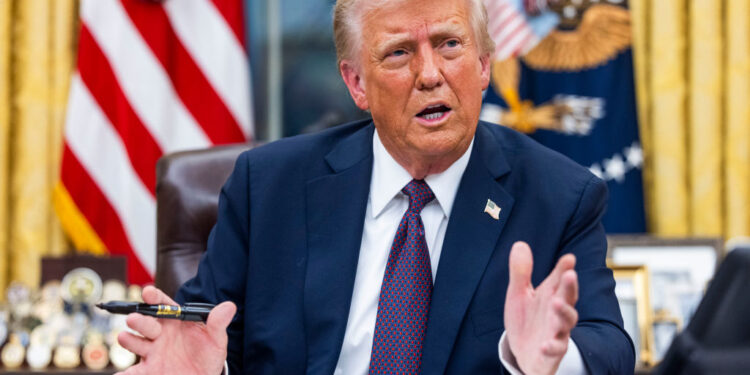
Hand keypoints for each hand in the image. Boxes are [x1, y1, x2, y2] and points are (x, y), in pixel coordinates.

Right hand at [115, 286, 236, 374]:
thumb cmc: (207, 354)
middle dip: (140, 320)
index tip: (148, 292)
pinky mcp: (147, 371)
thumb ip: (218, 323)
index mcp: (174, 321)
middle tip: (135, 319)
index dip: (154, 297)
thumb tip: (230, 306)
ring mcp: (151, 353)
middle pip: (146, 323)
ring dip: (128, 339)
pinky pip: (132, 373)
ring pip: (135, 343)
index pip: (162, 304)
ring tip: (124, 337)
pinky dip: (124, 374)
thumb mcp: (216, 339)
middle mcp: (159, 334)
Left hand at [504, 241, 578, 374]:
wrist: (525, 354)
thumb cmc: (527, 321)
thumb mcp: (519, 295)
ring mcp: (556, 332)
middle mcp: (557, 313)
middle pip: (567, 298)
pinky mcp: (551, 352)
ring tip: (557, 303)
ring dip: (564, 313)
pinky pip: (555, 350)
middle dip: (569, 286)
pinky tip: (544, 344)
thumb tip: (520, 244)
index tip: (569, 258)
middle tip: (570, 274)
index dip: (564, 269)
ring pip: (566, 322)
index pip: (559, 280)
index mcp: (550, 296)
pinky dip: (552, 347)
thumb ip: (521, 272)